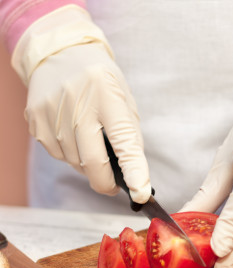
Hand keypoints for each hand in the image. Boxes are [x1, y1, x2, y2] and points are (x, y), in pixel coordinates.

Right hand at [12, 6, 150, 203]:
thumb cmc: (101, 82)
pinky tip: (73, 135)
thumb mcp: (124, 101)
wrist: (60, 53)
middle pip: (93, 162)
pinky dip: (70, 155)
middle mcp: (78, 103)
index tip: (141, 193)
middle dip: (106, 183)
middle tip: (114, 186)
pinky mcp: (36, 120)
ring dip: (87, 165)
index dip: (134, 172)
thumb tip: (132, 176)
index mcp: (108, 96)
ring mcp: (52, 112)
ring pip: (75, 163)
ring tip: (91, 142)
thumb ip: (129, 136)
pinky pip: (58, 154)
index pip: (125, 142)